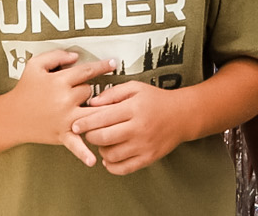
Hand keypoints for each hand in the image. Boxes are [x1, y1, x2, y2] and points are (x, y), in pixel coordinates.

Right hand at [1, 51, 120, 164]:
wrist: (11, 116)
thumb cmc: (25, 89)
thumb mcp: (36, 65)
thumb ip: (56, 55)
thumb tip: (76, 56)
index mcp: (59, 81)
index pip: (87, 71)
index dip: (101, 66)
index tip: (113, 64)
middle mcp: (64, 100)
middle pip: (90, 92)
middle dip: (90, 91)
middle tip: (87, 92)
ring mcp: (64, 119)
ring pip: (93, 114)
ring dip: (102, 114)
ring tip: (116, 115)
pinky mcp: (61, 135)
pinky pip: (75, 145)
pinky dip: (83, 153)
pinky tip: (92, 160)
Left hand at [70, 80, 192, 174]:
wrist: (182, 115)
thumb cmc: (156, 100)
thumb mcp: (135, 88)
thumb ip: (112, 94)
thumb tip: (92, 103)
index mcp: (133, 108)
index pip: (102, 118)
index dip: (84, 123)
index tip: (75, 125)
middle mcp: (138, 128)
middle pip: (103, 138)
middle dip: (90, 137)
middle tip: (87, 133)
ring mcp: (143, 145)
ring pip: (111, 155)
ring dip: (101, 150)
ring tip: (103, 142)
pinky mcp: (148, 158)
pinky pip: (123, 168)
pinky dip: (111, 166)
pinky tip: (109, 158)